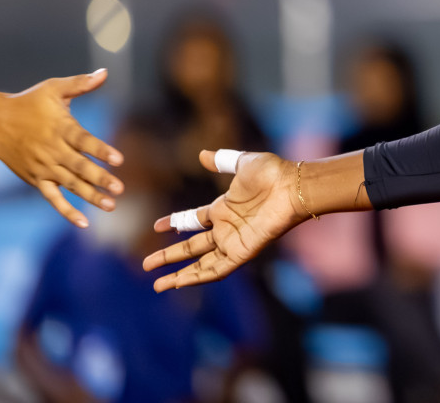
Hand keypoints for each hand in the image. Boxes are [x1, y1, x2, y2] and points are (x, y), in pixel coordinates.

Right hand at [0, 69, 124, 226]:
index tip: (119, 159)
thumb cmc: (28, 103)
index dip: (101, 150)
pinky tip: (84, 223)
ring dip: (90, 196)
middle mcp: (52, 151)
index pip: (83, 141)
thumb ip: (81, 83)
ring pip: (69, 185)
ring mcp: (43, 168)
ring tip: (112, 206)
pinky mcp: (36, 180)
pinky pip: (52, 199)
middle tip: (120, 188)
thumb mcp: (53, 89)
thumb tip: (105, 73)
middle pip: (78, 167)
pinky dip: (67, 211)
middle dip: (99, 178)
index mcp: (60, 128)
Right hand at [143, 150, 305, 291]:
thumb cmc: (273, 173)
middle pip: (191, 246)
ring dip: (179, 275)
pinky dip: (198, 277)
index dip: (174, 223)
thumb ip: (223, 161)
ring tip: (157, 285)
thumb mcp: (243, 163)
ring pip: (200, 264)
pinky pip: (217, 270)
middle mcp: (226, 228)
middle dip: (168, 256)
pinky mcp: (242, 252)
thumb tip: (202, 154)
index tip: (155, 226)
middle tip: (146, 264)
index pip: (193, 221)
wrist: (293, 187)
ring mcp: (233, 241)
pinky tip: (179, 282)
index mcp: (223, 208)